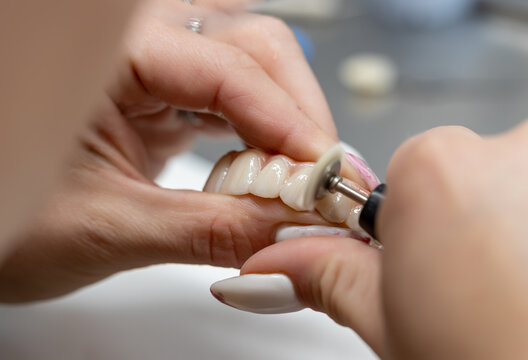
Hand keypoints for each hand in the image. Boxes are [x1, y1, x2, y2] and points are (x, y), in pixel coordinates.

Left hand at [0, 0, 340, 301]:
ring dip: (284, 123)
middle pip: (252, 46)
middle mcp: (137, 42)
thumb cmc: (9, 217)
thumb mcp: (110, 228)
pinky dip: (260, 135)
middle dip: (297, 111)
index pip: (225, 68)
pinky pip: (232, 99)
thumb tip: (289, 232)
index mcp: (110, 52)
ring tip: (300, 177)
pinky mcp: (163, 96)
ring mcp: (154, 66)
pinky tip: (269, 169)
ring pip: (249, 67)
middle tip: (323, 175)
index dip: (286, 120)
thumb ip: (207, 231)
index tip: (325, 173)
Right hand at [238, 118, 527, 357]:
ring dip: (523, 224)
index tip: (427, 261)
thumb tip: (269, 267)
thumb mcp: (392, 327)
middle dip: (470, 221)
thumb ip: (328, 274)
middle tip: (483, 289)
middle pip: (473, 169)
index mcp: (438, 170)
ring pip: (526, 178)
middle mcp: (517, 146)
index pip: (405, 175)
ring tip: (525, 292)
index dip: (413, 226)